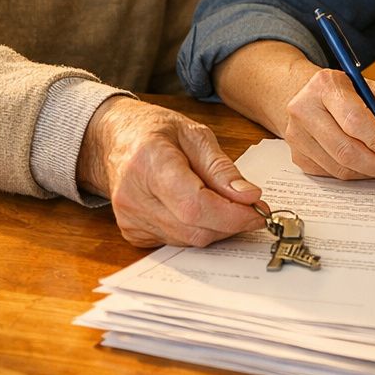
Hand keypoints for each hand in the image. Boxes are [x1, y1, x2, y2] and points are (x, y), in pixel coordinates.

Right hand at [77, 97, 267, 247]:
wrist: (115, 141)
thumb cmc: (155, 132)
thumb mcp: (195, 134)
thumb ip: (222, 168)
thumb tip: (248, 196)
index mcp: (149, 162)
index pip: (195, 205)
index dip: (232, 214)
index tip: (259, 210)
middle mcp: (133, 196)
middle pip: (193, 228)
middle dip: (232, 223)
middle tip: (253, 208)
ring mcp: (129, 219)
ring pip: (188, 240)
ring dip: (217, 228)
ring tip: (231, 207)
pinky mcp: (132, 232)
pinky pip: (176, 242)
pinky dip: (198, 230)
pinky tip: (204, 211)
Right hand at [277, 67, 374, 180]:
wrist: (316, 98)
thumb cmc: (353, 95)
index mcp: (327, 85)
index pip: (354, 119)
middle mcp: (304, 108)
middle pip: (345, 149)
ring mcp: (297, 134)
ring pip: (338, 167)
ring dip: (367, 172)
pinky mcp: (297, 155)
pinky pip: (330, 175)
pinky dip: (353, 175)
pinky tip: (363, 164)